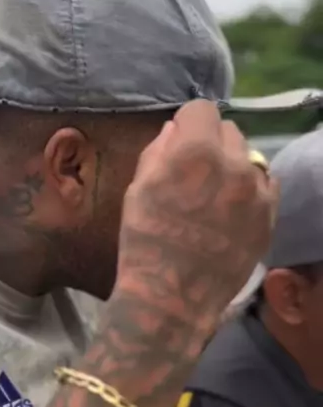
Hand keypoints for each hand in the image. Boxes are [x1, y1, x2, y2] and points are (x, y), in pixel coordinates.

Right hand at [115, 100, 276, 332]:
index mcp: (196, 150)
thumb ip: (158, 152)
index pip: (202, 110)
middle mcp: (234, 163)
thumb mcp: (137, 190)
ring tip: (214, 196)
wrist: (172, 296)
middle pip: (228, 131)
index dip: (187, 124)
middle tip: (194, 172)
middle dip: (211, 143)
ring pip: (249, 158)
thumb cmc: (145, 241)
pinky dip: (250, 191)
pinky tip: (231, 212)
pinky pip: (265, 186)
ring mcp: (257, 191)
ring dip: (232, 167)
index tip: (180, 142)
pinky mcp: (269, 216)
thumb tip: (175, 131)